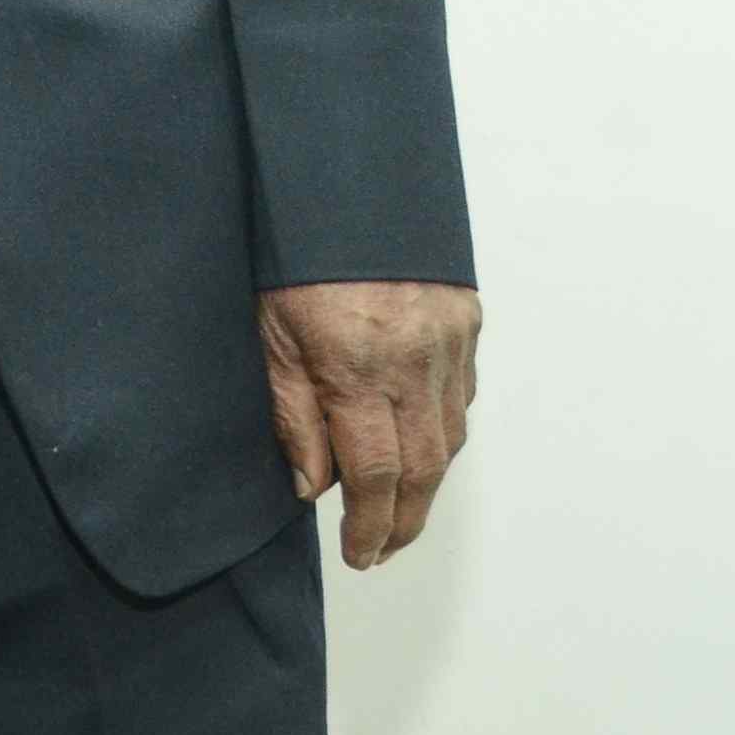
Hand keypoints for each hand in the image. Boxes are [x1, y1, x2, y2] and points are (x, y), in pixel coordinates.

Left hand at [261, 279, 480, 569]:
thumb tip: (313, 486)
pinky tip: (421, 445)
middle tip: (381, 549)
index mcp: (359, 368)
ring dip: (427, 482)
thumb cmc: (294, 253)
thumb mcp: (269, 335)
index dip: (373, 524)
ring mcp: (449, 342)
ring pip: (449, 435)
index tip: (361, 553)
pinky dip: (443, 429)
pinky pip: (460, 393)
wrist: (348, 181)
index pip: (378, 474)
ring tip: (398, 512)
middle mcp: (415, 362)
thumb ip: (293, 414)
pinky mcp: (465, 320)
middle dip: (405, 520)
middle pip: (425, 468)